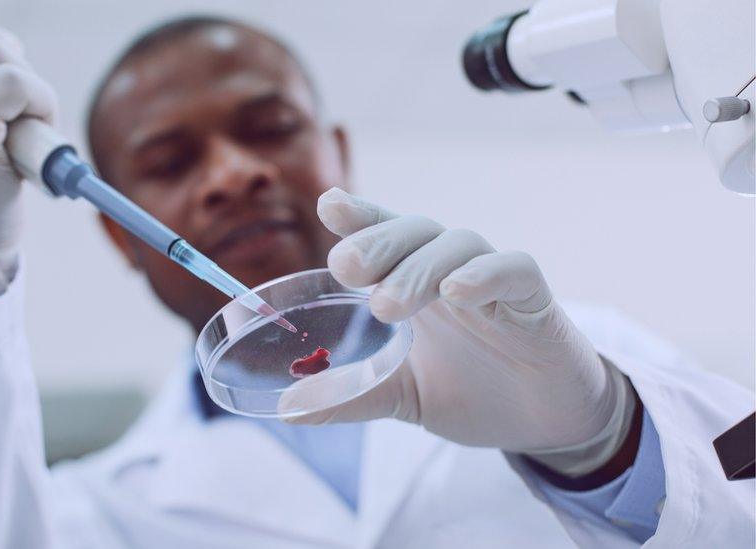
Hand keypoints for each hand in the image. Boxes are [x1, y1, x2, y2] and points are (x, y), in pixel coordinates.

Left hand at [283, 189, 631, 463]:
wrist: (542, 424)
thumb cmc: (471, 391)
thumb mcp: (401, 394)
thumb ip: (351, 394)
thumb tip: (286, 409)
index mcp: (413, 282)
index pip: (382, 235)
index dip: (358, 216)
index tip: (328, 206)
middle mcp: (448, 270)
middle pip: (412, 231)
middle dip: (375, 242)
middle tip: (344, 266)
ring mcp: (491, 280)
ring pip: (456, 245)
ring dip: (418, 269)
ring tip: (387, 304)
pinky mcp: (533, 299)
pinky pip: (512, 270)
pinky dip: (483, 275)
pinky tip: (457, 293)